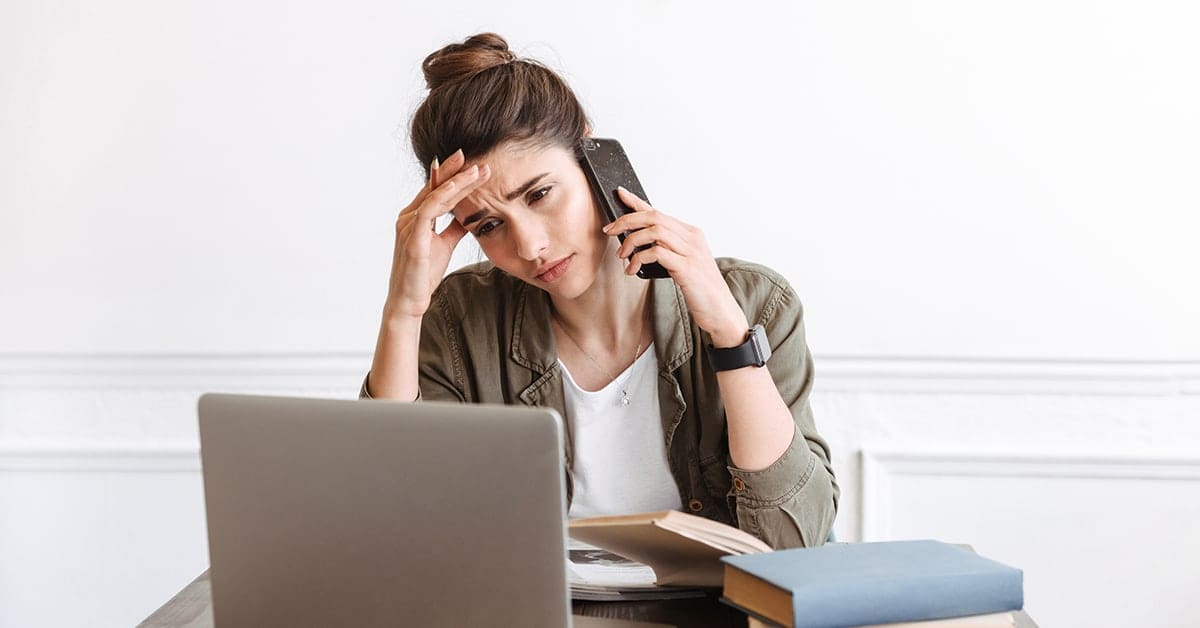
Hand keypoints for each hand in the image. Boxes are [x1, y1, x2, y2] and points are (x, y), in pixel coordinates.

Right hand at [385, 149, 491, 320]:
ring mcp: (408, 226)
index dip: (454, 175)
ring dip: (457, 181)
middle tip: (477, 158)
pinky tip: (457, 187)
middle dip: (457, 171)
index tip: (475, 165)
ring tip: (477, 171)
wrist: (409, 301)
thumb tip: (470, 215)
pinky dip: (443, 196)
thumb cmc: (423, 273)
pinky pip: (428, 210)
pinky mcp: (413, 238)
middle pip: (434, 187)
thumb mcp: (444, 244)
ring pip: (434, 195)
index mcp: (415, 217)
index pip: (436, 190)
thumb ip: (454, 227)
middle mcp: (408, 217)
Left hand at [605, 187, 748, 345]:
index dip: (637, 201)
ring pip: (654, 231)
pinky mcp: (688, 268)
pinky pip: (657, 252)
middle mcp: (693, 238)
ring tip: (622, 255)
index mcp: (691, 234)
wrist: (721, 310)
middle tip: (609, 230)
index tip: (620, 194)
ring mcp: (691, 252)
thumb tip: (635, 242)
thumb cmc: (700, 289)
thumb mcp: (682, 263)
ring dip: (632, 240)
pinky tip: (632, 269)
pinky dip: (639, 258)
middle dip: (627, 221)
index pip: (659, 211)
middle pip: (654, 217)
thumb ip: (666, 250)